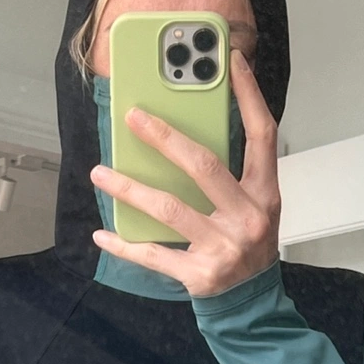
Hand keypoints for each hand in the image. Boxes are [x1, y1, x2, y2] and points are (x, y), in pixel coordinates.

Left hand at [89, 48, 280, 296]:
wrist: (252, 301)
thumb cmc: (245, 243)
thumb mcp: (252, 206)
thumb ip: (229, 174)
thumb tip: (180, 138)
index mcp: (264, 193)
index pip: (262, 135)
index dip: (249, 96)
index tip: (230, 61)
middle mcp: (247, 217)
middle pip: (204, 166)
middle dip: (165, 138)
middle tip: (133, 117)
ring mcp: (224, 248)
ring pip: (170, 209)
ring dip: (129, 189)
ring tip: (99, 173)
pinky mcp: (200, 275)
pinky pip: (154, 255)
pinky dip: (125, 245)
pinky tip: (102, 234)